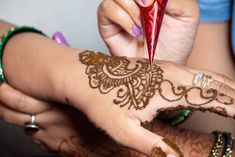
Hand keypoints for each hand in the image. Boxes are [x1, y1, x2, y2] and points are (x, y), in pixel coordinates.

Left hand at [0, 84, 215, 156]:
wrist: (83, 76)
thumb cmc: (100, 101)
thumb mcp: (124, 129)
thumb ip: (152, 145)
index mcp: (167, 89)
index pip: (211, 97)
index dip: (232, 107)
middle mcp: (171, 73)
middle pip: (213, 82)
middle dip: (233, 95)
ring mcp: (164, 67)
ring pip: (204, 75)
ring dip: (223, 86)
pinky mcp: (158, 67)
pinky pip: (191, 72)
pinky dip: (208, 81)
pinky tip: (209, 88)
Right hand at [98, 0, 198, 63]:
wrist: (164, 65)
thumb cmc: (176, 43)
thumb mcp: (187, 15)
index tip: (153, 2)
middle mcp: (134, 1)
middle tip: (148, 7)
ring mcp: (120, 10)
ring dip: (131, 9)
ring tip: (142, 26)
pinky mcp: (108, 23)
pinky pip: (107, 8)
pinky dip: (122, 18)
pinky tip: (134, 31)